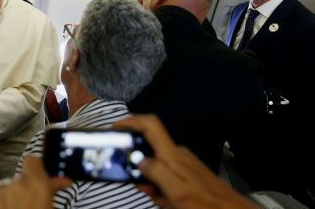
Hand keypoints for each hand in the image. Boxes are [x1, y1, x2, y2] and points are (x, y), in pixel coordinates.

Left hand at [0, 156, 71, 208]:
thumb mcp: (52, 206)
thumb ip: (54, 189)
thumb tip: (63, 181)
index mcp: (37, 185)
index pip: (32, 160)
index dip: (37, 167)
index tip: (44, 177)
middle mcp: (16, 185)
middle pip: (21, 177)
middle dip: (28, 187)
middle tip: (38, 201)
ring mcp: (0, 195)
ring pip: (9, 188)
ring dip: (15, 196)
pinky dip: (3, 205)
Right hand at [112, 115, 257, 208]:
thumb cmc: (207, 205)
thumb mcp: (177, 193)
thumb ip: (156, 173)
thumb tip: (137, 158)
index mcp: (172, 155)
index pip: (150, 125)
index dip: (130, 121)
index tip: (114, 128)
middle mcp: (178, 154)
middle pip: (148, 148)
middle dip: (137, 165)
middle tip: (136, 184)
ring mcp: (184, 163)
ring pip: (156, 166)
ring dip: (150, 182)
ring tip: (159, 200)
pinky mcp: (188, 172)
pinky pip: (166, 175)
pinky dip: (161, 188)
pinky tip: (167, 202)